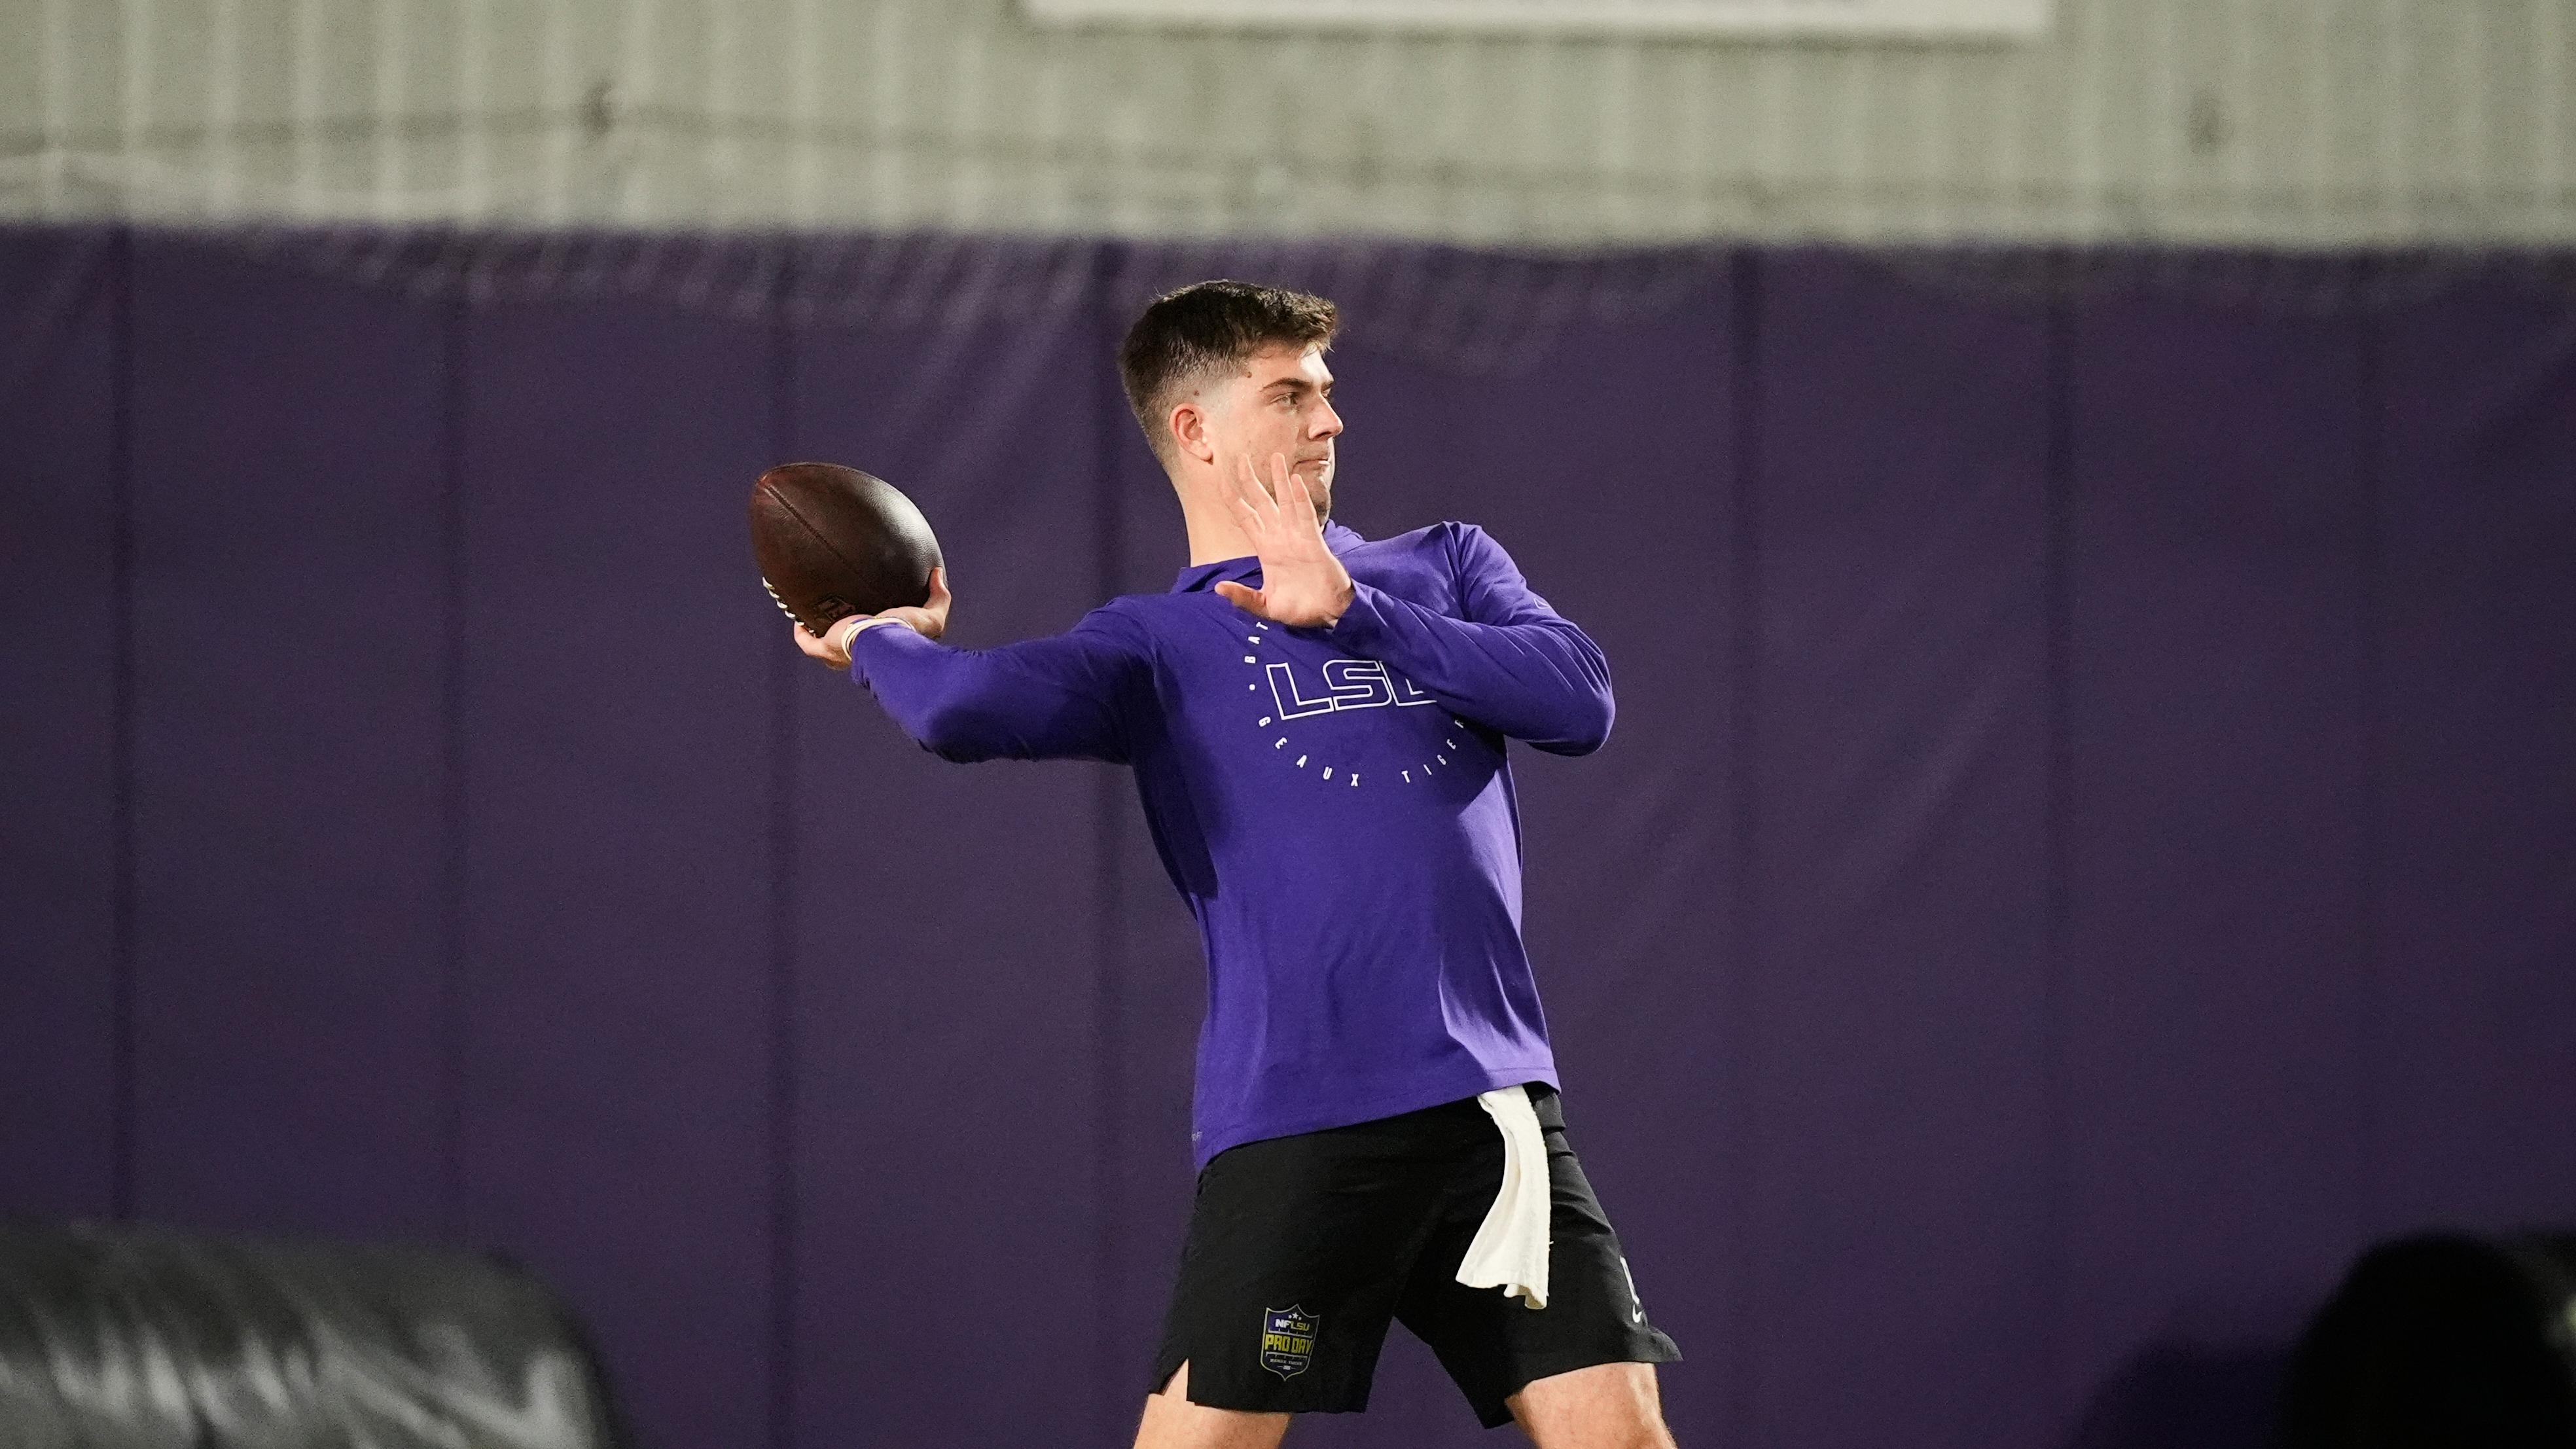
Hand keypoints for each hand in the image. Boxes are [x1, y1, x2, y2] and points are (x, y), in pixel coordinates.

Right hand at [791, 565, 950, 666]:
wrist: (886, 640)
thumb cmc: (907, 634)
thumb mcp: (931, 616)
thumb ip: (940, 596)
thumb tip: (938, 574)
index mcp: (882, 648)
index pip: (874, 645)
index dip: (870, 635)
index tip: (869, 621)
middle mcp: (860, 654)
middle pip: (848, 647)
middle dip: (842, 635)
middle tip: (838, 614)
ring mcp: (840, 652)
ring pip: (825, 646)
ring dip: (819, 633)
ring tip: (814, 615)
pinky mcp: (826, 647)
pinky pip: (808, 644)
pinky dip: (802, 635)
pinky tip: (798, 622)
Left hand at [1212, 453, 1355, 627]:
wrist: (1328, 614)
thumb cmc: (1300, 610)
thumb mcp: (1265, 606)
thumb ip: (1243, 598)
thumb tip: (1218, 589)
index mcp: (1266, 549)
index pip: (1245, 517)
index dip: (1233, 499)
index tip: (1221, 480)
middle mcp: (1280, 538)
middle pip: (1261, 502)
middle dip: (1250, 480)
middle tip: (1240, 457)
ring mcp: (1297, 537)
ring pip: (1285, 501)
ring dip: (1280, 479)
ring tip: (1275, 456)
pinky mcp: (1313, 541)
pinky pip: (1305, 515)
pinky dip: (1300, 498)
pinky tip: (1296, 481)